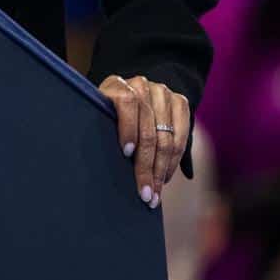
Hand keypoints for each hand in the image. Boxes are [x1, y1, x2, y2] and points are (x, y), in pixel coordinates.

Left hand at [99, 74, 190, 208]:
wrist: (133, 97)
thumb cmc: (109, 118)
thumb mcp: (100, 120)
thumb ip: (103, 133)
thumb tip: (97, 168)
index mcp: (117, 86)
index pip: (127, 103)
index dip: (128, 128)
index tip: (126, 153)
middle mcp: (141, 85)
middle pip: (148, 129)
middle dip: (147, 166)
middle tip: (144, 193)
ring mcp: (162, 92)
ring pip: (166, 137)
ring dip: (161, 169)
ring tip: (155, 192)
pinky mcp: (179, 101)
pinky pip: (181, 135)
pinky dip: (174, 160)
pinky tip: (165, 176)